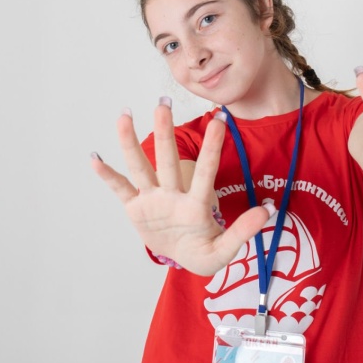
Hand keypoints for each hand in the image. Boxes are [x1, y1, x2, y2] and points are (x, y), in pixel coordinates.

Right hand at [90, 101, 272, 275]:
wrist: (185, 259)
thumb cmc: (204, 252)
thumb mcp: (225, 250)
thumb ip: (243, 231)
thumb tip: (267, 211)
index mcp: (196, 205)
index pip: (205, 172)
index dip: (211, 149)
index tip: (219, 121)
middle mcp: (173, 195)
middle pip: (168, 160)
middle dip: (165, 133)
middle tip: (163, 103)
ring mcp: (153, 199)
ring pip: (141, 166)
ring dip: (131, 142)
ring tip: (125, 115)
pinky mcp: (136, 208)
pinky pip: (120, 188)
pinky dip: (107, 175)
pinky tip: (95, 158)